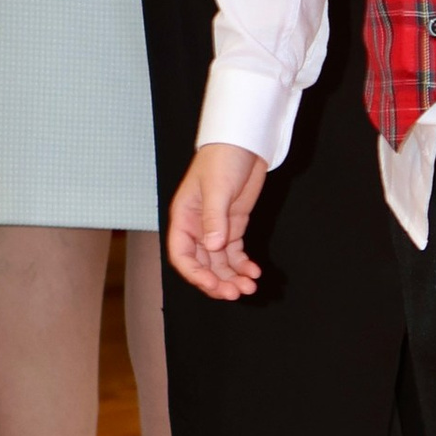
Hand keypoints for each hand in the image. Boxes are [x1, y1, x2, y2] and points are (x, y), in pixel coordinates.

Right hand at [169, 143, 265, 300]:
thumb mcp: (217, 188)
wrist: (243, 143)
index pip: (181, 256)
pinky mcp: (233, 226)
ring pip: (219, 263)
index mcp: (183, 218)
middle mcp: (196, 228)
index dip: (195, 274)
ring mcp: (215, 228)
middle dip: (217, 281)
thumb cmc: (222, 159)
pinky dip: (243, 265)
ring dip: (232, 277)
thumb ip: (214, 218)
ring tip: (249, 288)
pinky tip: (254, 272)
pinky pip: (234, 253)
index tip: (213, 285)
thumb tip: (212, 247)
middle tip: (236, 293)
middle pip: (202, 264)